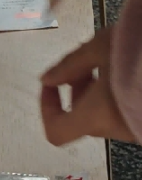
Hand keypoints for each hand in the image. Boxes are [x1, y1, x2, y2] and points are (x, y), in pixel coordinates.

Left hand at [40, 27, 134, 145]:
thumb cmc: (141, 52)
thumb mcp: (102, 47)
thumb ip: (69, 65)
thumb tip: (47, 79)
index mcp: (96, 116)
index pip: (56, 132)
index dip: (47, 108)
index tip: (51, 83)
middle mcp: (118, 130)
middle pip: (83, 117)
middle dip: (77, 90)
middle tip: (87, 62)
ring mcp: (139, 129)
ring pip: (108, 112)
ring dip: (101, 90)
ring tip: (116, 59)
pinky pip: (129, 111)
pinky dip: (122, 93)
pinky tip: (134, 68)